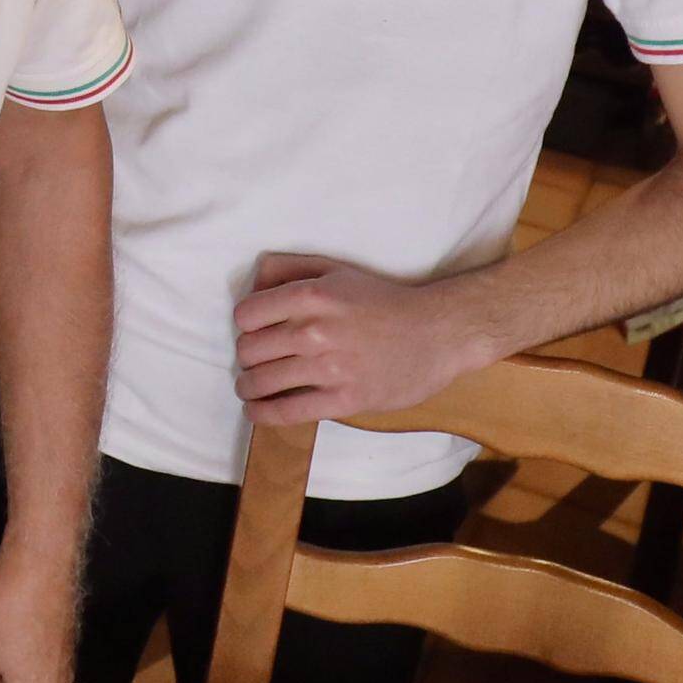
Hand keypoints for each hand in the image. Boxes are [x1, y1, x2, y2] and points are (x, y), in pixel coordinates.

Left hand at [230, 254, 495, 431]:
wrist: (436, 334)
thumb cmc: (383, 300)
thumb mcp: (336, 271)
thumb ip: (290, 269)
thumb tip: (253, 284)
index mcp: (311, 296)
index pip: (246, 316)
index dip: (246, 325)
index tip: (256, 331)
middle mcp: (314, 331)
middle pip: (249, 351)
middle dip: (247, 357)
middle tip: (256, 361)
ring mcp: (329, 368)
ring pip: (262, 382)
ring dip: (248, 386)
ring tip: (250, 387)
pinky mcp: (344, 399)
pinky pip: (288, 411)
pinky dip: (263, 413)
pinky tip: (256, 411)